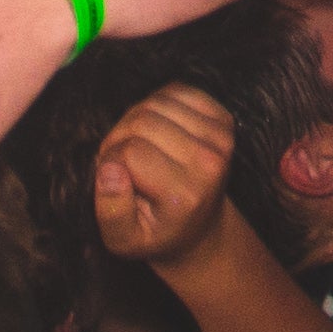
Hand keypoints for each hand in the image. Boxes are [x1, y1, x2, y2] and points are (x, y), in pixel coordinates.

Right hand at [92, 85, 240, 270]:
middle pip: (141, 121)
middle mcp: (209, 163)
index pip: (129, 153)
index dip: (109, 161)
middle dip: (118, 137)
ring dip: (134, 119)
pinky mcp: (223, 120)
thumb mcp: (124, 240)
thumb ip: (111, 211)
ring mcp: (220, 138)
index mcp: (185, 194)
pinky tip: (156, 130)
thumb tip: (109, 169)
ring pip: (155, 102)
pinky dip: (157, 104)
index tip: (113, 178)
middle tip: (119, 160)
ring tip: (135, 145)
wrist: (200, 226)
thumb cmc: (157, 233)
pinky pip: (176, 91)